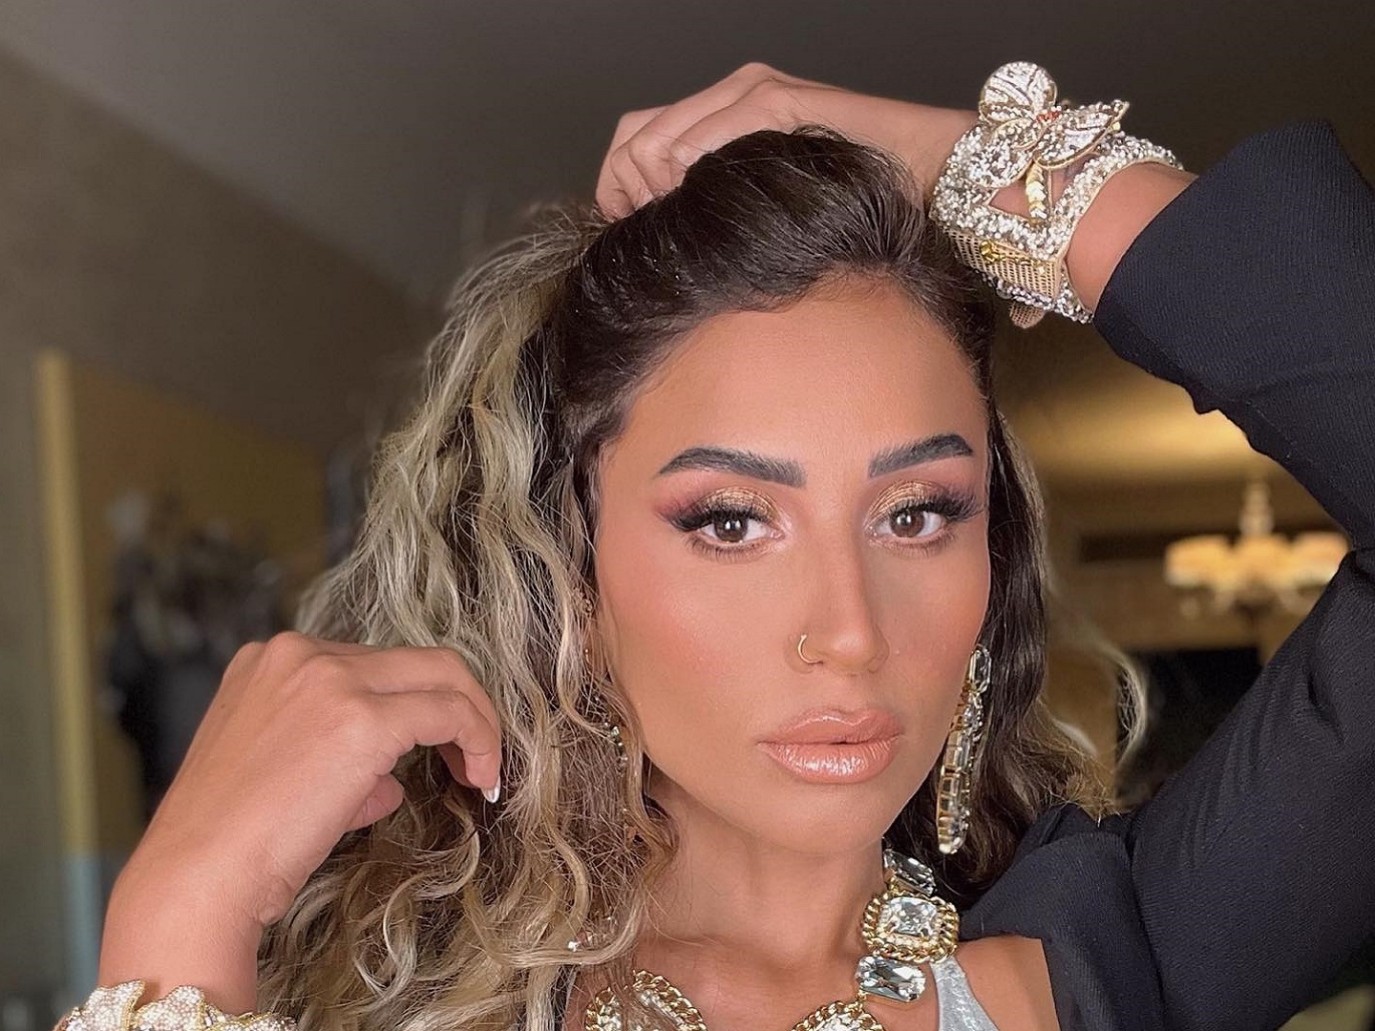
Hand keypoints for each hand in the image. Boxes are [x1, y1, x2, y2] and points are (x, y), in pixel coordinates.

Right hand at [113, 631, 501, 931]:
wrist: (196, 877)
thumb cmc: (230, 842)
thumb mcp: (278, 773)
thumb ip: (334, 757)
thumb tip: (386, 781)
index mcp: (269, 660)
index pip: (371, 665)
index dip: (412, 705)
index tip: (434, 749)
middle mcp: (300, 654)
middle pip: (416, 658)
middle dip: (460, 702)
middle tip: (475, 753)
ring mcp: (332, 679)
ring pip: (442, 674)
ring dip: (474, 720)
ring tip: (481, 770)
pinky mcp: (363, 717)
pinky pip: (449, 712)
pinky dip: (479, 738)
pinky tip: (481, 778)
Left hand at [595, 62, 977, 218]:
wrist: (925, 167)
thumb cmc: (851, 195)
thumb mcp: (767, 201)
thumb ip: (718, 201)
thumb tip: (658, 231)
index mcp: (725, 111)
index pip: (636, 134)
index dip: (615, 183)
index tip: (623, 226)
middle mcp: (733, 90)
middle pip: (637, 134)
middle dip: (628, 191)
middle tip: (650, 231)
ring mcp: (755, 91)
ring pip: (663, 139)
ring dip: (661, 192)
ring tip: (684, 226)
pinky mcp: (780, 101)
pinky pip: (711, 138)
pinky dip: (695, 175)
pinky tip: (705, 205)